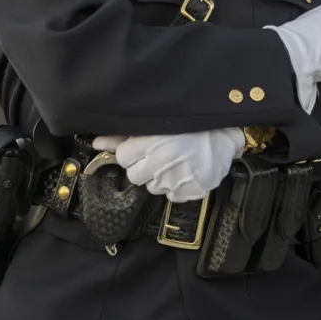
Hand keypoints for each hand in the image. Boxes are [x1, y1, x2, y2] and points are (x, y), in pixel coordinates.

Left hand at [94, 129, 244, 203]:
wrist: (224, 134)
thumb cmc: (187, 125)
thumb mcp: (154, 123)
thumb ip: (122, 135)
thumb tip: (96, 144)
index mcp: (150, 143)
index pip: (122, 158)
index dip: (132, 152)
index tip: (145, 147)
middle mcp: (161, 163)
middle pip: (134, 176)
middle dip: (143, 167)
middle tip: (160, 155)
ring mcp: (176, 180)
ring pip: (152, 187)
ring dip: (160, 178)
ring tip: (175, 162)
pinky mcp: (189, 192)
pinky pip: (172, 195)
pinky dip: (177, 186)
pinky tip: (185, 172)